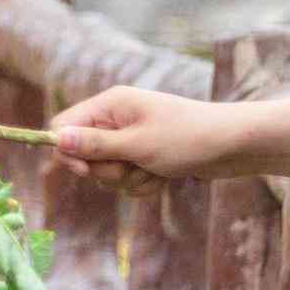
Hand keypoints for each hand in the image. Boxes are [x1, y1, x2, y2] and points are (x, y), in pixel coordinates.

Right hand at [46, 83, 248, 180]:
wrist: (233, 146)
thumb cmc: (188, 139)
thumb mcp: (138, 144)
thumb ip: (95, 144)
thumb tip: (56, 140)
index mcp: (110, 104)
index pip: (64, 126)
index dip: (68, 152)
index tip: (86, 171)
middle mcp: (116, 119)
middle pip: (85, 156)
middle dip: (108, 171)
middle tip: (136, 165)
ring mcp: (131, 139)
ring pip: (107, 173)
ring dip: (129, 180)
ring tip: (157, 170)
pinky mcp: (144, 157)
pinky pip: (127, 180)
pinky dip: (144, 184)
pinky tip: (165, 176)